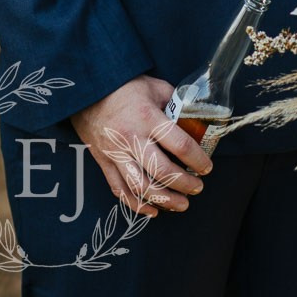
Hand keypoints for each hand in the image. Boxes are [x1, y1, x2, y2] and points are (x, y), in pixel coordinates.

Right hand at [71, 74, 212, 216]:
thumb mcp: (156, 87)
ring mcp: (116, 153)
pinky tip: (153, 210)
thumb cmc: (126, 86)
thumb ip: (175, 103)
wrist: (89, 91)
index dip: (197, 160)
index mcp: (148, 118)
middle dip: (184, 184)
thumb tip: (194, 117)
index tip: (207, 168)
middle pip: (162, 170)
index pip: (179, 144)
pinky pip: (120, 189)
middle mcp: (132, 138)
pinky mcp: (104, 162)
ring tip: (181, 204)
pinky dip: (136, 204)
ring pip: (141, 186)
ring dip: (164, 200)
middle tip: (197, 188)